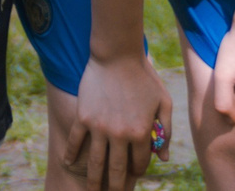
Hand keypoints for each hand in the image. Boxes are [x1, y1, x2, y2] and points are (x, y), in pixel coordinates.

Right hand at [70, 51, 170, 190]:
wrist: (118, 55)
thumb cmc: (144, 77)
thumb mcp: (163, 102)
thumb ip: (165, 131)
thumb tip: (162, 158)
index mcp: (141, 132)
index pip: (139, 163)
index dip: (138, 171)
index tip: (134, 174)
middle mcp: (120, 134)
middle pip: (116, 171)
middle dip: (115, 187)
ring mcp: (99, 127)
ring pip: (95, 163)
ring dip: (93, 182)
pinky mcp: (83, 118)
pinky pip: (76, 142)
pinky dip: (71, 154)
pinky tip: (69, 163)